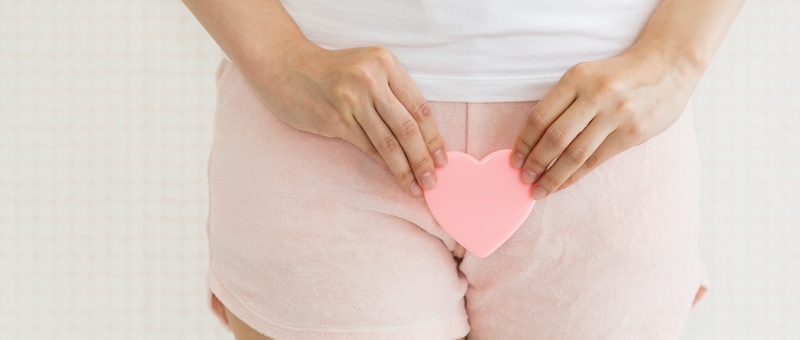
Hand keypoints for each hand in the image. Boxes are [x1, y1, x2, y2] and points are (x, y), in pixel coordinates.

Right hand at [251, 44, 447, 196]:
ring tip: (417, 186)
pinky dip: (383, 165)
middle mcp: (370, 79)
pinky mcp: (335, 119)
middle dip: (424, 158)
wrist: (286, 67)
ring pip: (388, 142)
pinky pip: (367, 147)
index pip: (418, 107)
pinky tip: (394, 177)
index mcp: (385, 63)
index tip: (443, 158)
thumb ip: (391, 94)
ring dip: (406, 168)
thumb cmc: (330, 72)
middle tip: (433, 180)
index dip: (433, 136)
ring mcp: (352, 99)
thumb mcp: (366, 70)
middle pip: (407, 127)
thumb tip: (420, 136)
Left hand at [510, 43, 701, 199]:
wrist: (668, 67)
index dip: (524, 142)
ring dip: (552, 176)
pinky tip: (561, 185)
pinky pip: (596, 160)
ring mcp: (616, 114)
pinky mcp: (632, 132)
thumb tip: (533, 141)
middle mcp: (595, 95)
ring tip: (538, 190)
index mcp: (577, 78)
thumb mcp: (587, 76)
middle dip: (535, 163)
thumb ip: (564, 102)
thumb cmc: (619, 75)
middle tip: (523, 179)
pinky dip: (575, 176)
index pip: (540, 116)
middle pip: (555, 137)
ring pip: (575, 154)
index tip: (514, 160)